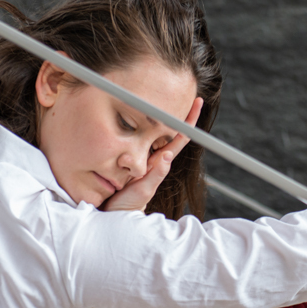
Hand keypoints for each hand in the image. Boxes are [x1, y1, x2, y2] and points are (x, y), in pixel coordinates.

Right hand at [102, 97, 203, 212]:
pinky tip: (142, 111)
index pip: (178, 137)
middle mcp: (151, 157)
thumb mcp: (142, 191)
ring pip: (153, 131)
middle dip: (178, 110)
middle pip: (169, 129)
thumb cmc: (127, 206)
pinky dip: (142, 123)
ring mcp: (141, 157)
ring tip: (165, 95)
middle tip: (184, 90)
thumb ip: (155, 175)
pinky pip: (137, 137)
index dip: (188, 120)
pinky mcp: (128, 159)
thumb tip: (168, 155)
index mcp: (158, 162)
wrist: (109, 216)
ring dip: (160, 114)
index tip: (197, 102)